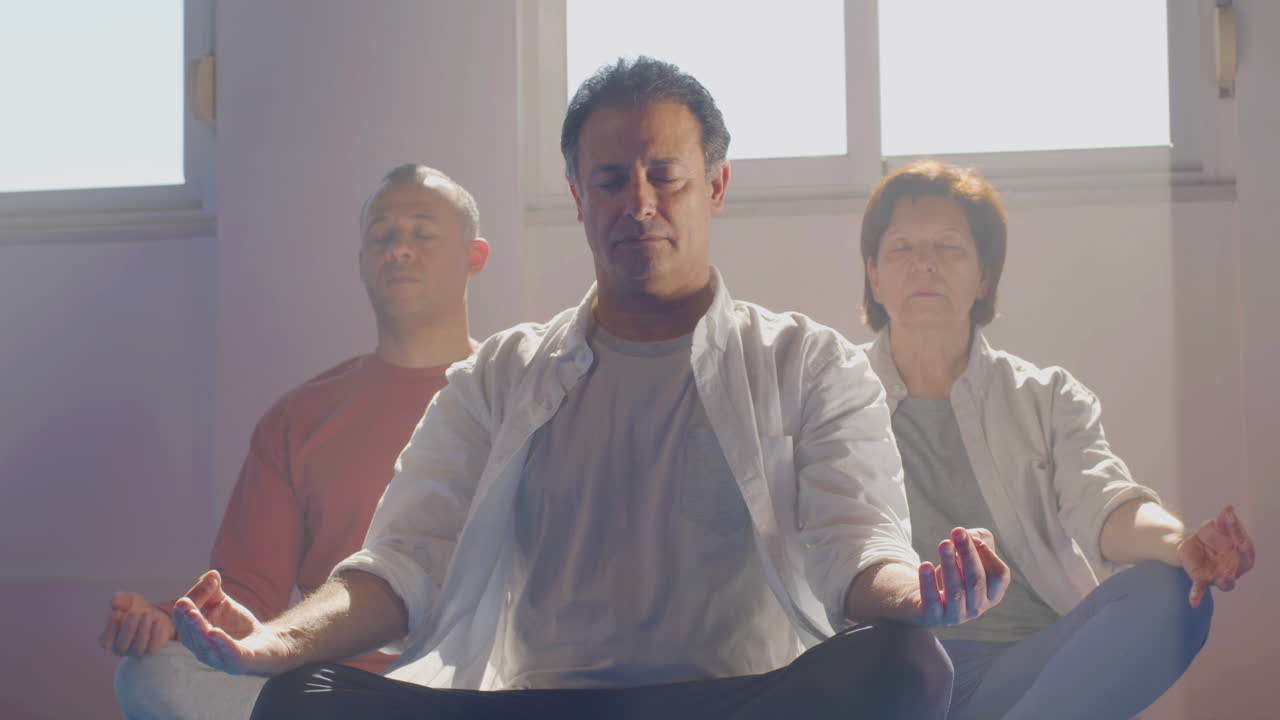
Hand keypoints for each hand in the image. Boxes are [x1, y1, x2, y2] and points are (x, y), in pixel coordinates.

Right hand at [99, 592, 173, 655]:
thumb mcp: (128, 600)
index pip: (105, 641)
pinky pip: (152, 648)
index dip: (110, 628)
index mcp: (109, 639)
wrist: (155, 616)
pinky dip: (155, 635)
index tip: (118, 612)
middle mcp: (121, 649)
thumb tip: (114, 601)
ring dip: (143, 631)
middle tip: (135, 613)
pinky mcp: (150, 651)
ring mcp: (136, 652)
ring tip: (148, 615)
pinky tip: (157, 622)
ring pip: (137, 648)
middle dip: (128, 629)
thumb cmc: (136, 609)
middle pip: (121, 646)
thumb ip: (120, 599)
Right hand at [173, 570, 290, 675]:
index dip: (192, 599)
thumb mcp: (223, 603)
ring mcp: (220, 658)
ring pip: (204, 645)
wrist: (266, 644)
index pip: (184, 618)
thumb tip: (212, 574)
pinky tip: (214, 632)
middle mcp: (202, 649)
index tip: (211, 581)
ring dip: (198, 629)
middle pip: (189, 634)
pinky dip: (221, 643)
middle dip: (186, 619)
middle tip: (183, 603)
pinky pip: (228, 654)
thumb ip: (213, 589)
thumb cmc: (238, 625)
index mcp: (195, 635)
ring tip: (193, 614)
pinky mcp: (240, 662)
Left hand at [916, 527, 1009, 625]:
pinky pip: (933, 601)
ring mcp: (956, 616)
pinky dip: (929, 582)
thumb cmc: (952, 572)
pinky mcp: (933, 617)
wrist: (921, 597)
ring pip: (956, 592)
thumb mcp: (968, 554)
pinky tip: (925, 565)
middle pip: (977, 581)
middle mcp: (977, 608)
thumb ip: (978, 539)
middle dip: (968, 554)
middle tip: (957, 532)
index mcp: (992, 594)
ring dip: (950, 564)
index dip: (987, 554)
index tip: (971, 536)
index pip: (1000, 576)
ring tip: (943, 544)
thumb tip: (970, 536)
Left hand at [1177, 505, 1254, 607]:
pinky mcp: (1201, 579)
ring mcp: (1218, 575)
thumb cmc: (1212, 535)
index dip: (1244, 542)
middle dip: (1243, 559)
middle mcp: (1234, 568)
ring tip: (1225, 577)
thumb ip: (1223, 521)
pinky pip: (1200, 589)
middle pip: (1242, 567)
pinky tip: (1193, 603)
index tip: (1241, 538)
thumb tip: (1228, 508)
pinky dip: (1197, 596)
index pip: (1246, 548)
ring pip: (1227, 584)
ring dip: (1227, 581)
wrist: (1191, 543)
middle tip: (1241, 549)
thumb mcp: (1215, 525)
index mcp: (1241, 554)